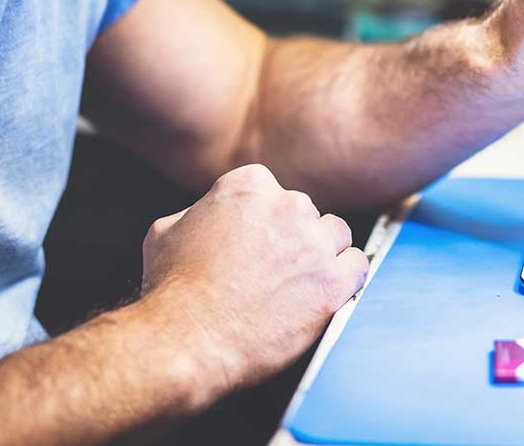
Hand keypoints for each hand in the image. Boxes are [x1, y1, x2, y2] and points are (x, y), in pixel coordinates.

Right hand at [138, 163, 367, 396]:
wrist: (188, 339)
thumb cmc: (174, 290)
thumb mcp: (165, 230)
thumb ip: (197, 212)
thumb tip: (205, 216)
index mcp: (250, 185)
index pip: (272, 192)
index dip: (264, 220)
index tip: (257, 241)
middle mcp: (288, 205)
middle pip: (305, 213)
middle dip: (292, 238)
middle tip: (272, 269)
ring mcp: (314, 243)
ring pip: (336, 235)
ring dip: (322, 254)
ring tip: (299, 282)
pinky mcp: (333, 282)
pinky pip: (359, 265)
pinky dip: (347, 277)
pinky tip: (328, 290)